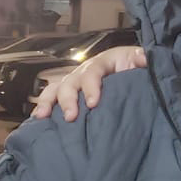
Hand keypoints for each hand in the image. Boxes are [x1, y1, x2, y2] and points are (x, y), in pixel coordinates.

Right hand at [31, 45, 147, 119]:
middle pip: (70, 82)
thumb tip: (143, 58)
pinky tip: (37, 121)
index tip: (93, 104)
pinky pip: (53, 98)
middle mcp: (84, 70)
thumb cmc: (136, 65)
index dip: (91, 87)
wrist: (133, 71)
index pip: (92, 72)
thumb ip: (143, 59)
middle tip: (71, 117)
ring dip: (47, 102)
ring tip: (42, 117)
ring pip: (56, 89)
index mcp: (103, 62)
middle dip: (68, 99)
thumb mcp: (141, 60)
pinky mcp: (72, 94)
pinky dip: (43, 108)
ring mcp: (76, 82)